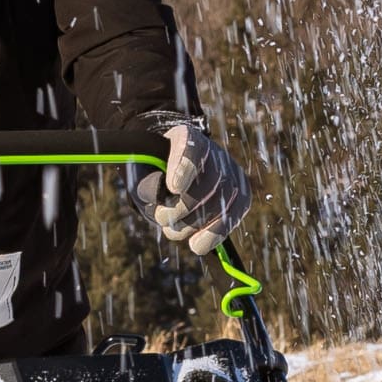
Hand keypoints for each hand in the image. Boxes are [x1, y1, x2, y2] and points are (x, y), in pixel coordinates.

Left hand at [139, 118, 251, 253]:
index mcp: (186, 137)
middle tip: (161, 218)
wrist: (172, 172)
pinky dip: (214, 233)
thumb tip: (156, 196)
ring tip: (172, 231)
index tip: (173, 188)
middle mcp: (214, 154)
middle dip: (182, 208)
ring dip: (192, 224)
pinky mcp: (240, 197)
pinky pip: (233, 217)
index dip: (184, 168)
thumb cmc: (153, 172)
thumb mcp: (140, 170)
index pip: (191, 150)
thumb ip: (145, 181)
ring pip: (220, 204)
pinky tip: (198, 244)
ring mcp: (231, 175)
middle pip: (207, 183)